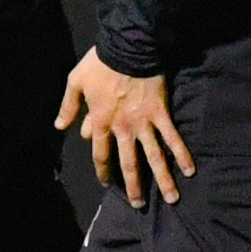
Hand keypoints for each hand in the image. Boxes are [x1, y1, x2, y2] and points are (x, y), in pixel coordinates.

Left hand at [56, 47, 193, 207]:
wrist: (128, 47)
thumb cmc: (100, 63)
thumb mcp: (76, 82)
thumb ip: (68, 107)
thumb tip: (60, 126)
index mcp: (101, 122)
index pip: (101, 155)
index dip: (104, 171)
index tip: (107, 183)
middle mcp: (123, 128)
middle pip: (129, 164)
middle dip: (134, 186)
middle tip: (138, 204)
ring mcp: (144, 123)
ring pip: (154, 157)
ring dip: (162, 179)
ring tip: (171, 198)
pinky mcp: (161, 114)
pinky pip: (172, 137)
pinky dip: (182, 154)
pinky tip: (190, 170)